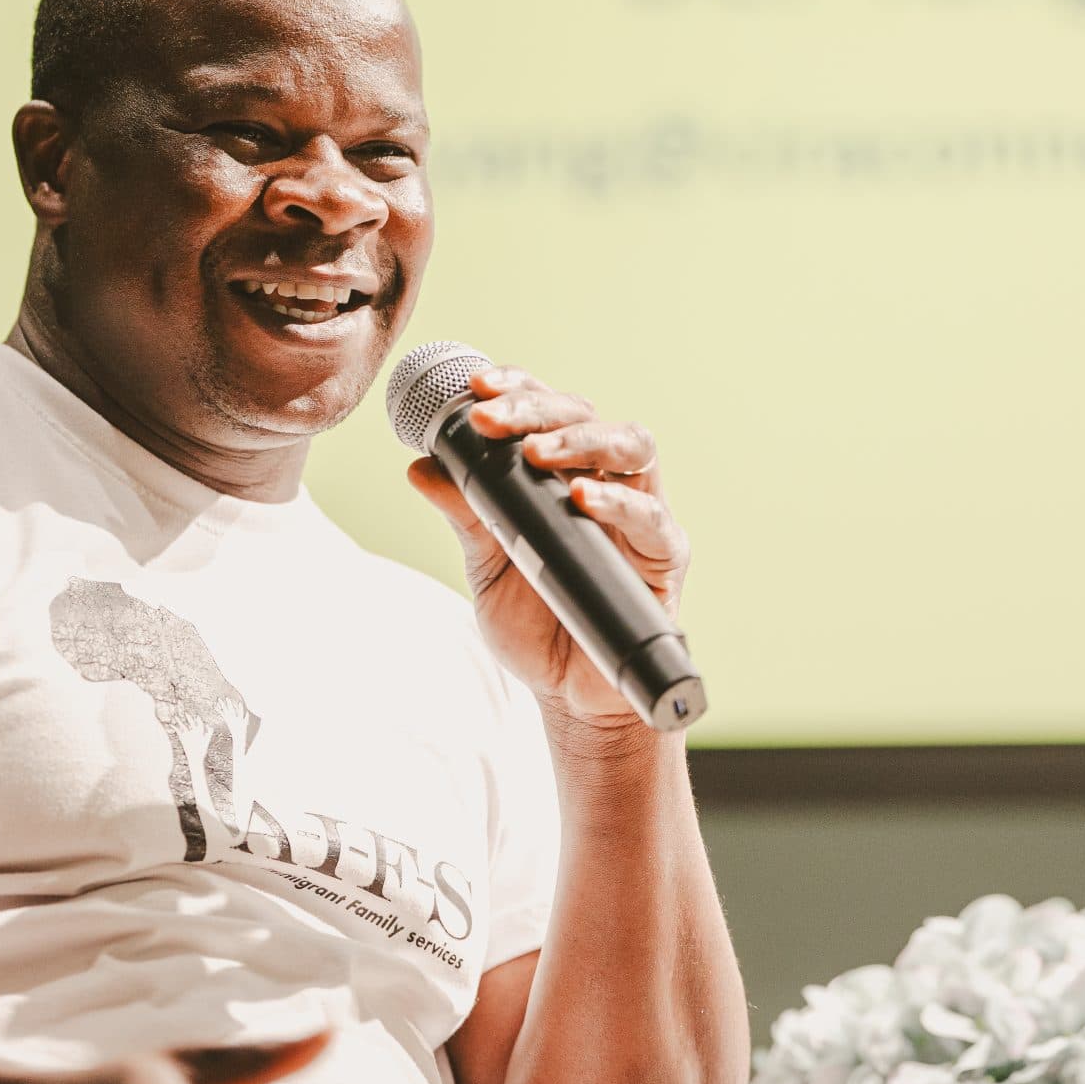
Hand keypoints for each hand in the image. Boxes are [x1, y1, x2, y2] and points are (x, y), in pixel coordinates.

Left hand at [406, 365, 689, 733]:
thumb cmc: (536, 622)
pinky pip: (652, 518)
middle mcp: (608, 482)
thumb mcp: (487, 563)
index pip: (549, 410)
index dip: (518, 389)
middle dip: (538, 408)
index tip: (475, 390)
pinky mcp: (664, 557)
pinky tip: (583, 498)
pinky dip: (619, 503)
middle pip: (588, 416)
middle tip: (492, 419)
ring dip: (583, 439)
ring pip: (633, 446)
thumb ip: (465, 513)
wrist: (568, 694)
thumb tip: (421, 466)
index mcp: (565, 474)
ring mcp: (639, 517)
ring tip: (537, 451)